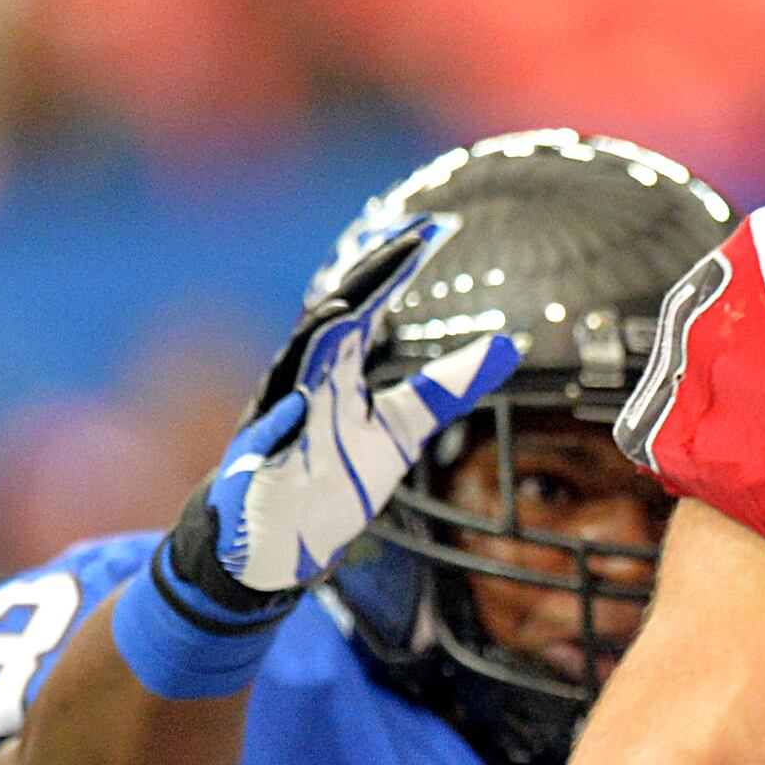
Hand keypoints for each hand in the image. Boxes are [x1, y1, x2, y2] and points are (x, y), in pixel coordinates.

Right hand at [151, 213, 517, 632]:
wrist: (276, 534)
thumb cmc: (334, 470)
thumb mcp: (402, 426)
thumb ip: (447, 386)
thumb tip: (509, 346)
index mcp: (338, 365)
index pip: (371, 303)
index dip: (400, 267)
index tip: (436, 229)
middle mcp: (304, 380)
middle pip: (333, 320)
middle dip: (365, 283)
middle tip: (403, 244)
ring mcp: (276, 420)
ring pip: (292, 371)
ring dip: (315, 340)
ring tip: (345, 308)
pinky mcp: (255, 466)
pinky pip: (264, 441)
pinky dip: (279, 423)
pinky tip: (297, 407)